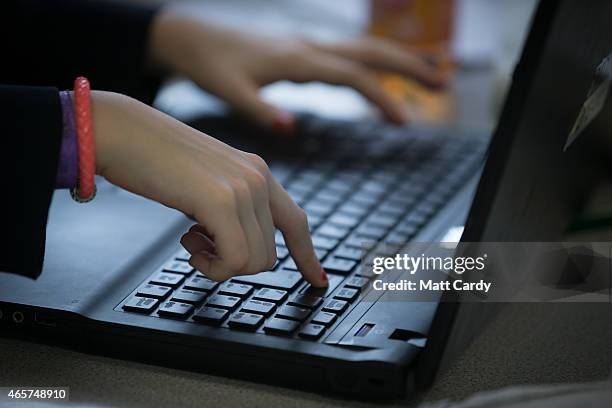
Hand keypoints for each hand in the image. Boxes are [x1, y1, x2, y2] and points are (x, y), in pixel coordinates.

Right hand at [92, 91, 326, 285]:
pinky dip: (212, 267)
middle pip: (269, 254)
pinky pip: (235, 260)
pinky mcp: (221, 201)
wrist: (121, 130)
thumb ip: (231, 207)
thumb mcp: (207, 182)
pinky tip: (189, 246)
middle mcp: (258, 178)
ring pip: (253, 262)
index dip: (308, 256)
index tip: (318, 280)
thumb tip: (238, 246)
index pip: (297, 222)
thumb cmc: (154, 157)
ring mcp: (243, 189)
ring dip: (220, 264)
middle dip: (235, 262)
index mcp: (257, 172)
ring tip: (191, 240)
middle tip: (200, 244)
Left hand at [149, 8, 446, 129]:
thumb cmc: (209, 65)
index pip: (352, 76)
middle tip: (443, 83)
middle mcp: (309, 48)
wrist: (191, 37)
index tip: (404, 121)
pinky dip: (373, 64)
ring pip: (363, 48)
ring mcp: (307, 47)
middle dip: (409, 66)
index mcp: (297, 60)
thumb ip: (259, 110)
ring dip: (398, 60)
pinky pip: (347, 55)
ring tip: (430, 75)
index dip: (381, 97)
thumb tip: (291, 128)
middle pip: (370, 51)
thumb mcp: (229, 91)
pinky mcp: (302, 52)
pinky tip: (383, 75)